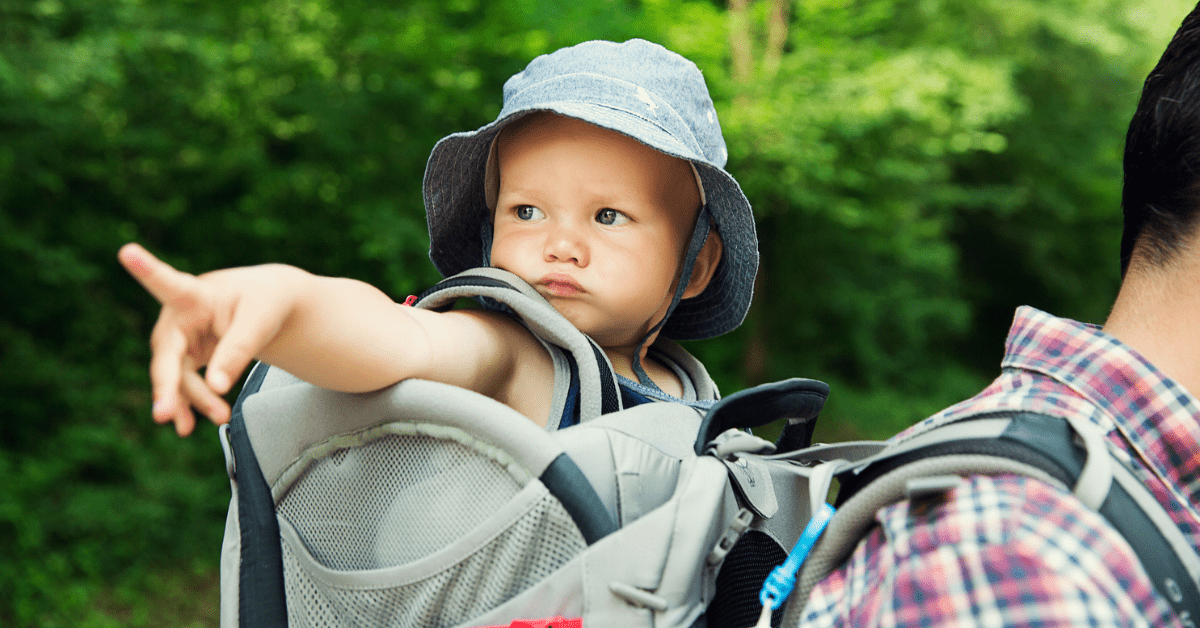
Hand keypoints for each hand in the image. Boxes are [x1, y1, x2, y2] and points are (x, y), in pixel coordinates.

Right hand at [118, 243, 297, 435]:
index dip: (147, 270)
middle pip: (166, 354)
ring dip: (193, 400)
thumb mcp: (260, 322)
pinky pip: (183, 385)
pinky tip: (187, 426)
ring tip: (221, 417)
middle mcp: (177, 317)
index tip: (128, 252)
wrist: (265, 307)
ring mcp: (178, 340)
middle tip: (163, 414)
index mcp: (195, 294)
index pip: (169, 284)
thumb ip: (237, 351)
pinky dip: (189, 405)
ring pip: (177, 376)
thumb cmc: (263, 303)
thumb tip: (216, 387)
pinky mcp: (185, 357)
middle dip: (166, 385)